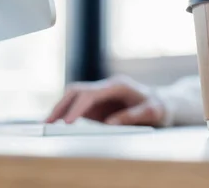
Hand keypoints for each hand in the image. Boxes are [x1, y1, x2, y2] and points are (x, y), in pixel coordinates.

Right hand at [46, 75, 165, 126]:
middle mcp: (106, 86)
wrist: (161, 102)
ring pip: (74, 95)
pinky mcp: (98, 101)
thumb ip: (133, 115)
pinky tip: (56, 122)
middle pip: (77, 90)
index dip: (78, 107)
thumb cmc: (158, 106)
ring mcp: (101, 93)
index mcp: (118, 85)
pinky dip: (66, 112)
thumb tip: (110, 123)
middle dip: (62, 105)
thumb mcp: (153, 111)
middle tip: (48, 123)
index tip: (67, 122)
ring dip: (60, 108)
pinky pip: (77, 104)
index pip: (91, 94)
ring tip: (47, 124)